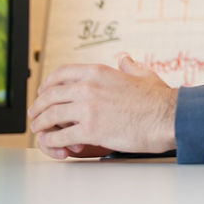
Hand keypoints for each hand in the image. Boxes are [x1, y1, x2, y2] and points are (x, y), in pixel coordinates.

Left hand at [28, 55, 176, 158]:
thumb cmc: (159, 100)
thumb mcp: (143, 74)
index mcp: (98, 71)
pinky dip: (51, 141)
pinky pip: (60, 135)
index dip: (47, 83)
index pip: (61, 73)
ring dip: (40, 124)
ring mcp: (88, 108)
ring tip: (38, 130)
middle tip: (35, 114)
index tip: (43, 92)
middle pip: (50, 94)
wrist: (168, 118)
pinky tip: (53, 144)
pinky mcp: (90, 130)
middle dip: (38, 106)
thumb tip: (125, 59)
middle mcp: (88, 86)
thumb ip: (130, 66)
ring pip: (50, 115)